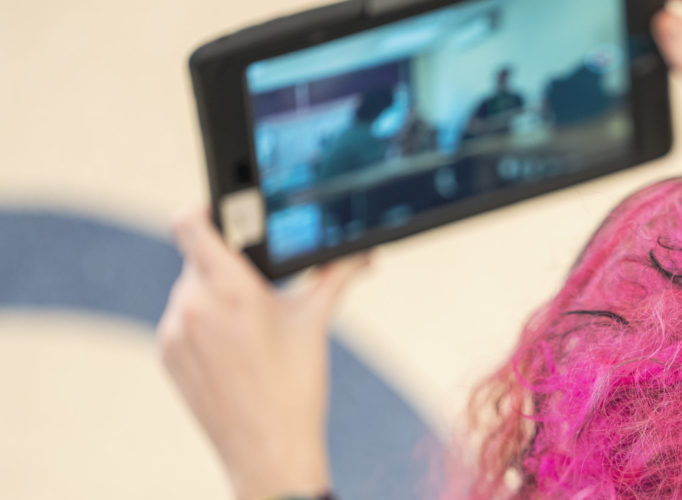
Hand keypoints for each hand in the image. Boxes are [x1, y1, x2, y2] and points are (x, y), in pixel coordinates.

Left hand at [157, 209, 368, 499]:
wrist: (269, 450)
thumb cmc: (297, 387)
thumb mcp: (316, 322)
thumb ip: (336, 277)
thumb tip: (364, 254)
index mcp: (230, 288)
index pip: (190, 223)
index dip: (204, 209)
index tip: (222, 211)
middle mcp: (193, 304)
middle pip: (198, 258)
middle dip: (227, 265)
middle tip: (258, 284)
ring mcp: (175, 332)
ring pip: (190, 290)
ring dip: (214, 295)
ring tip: (250, 325)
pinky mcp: (168, 356)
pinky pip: (181, 321)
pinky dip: (203, 324)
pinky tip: (234, 349)